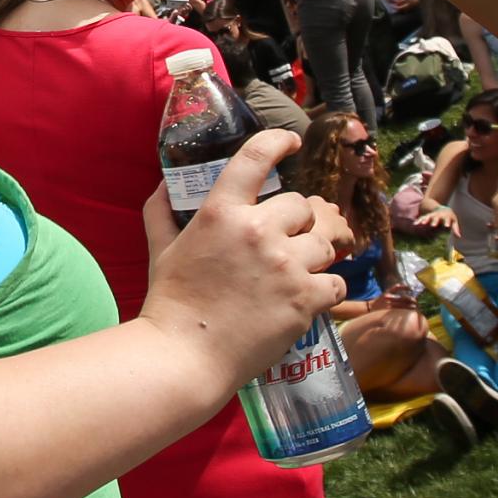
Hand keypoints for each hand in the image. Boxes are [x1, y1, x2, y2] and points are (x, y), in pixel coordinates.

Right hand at [139, 130, 352, 392]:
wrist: (186, 355)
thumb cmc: (170, 302)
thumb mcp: (161, 249)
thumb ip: (161, 212)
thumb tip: (164, 186)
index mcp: (222, 212)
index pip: (256, 157)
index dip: (279, 142)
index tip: (292, 143)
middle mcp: (257, 231)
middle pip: (301, 206)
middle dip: (295, 222)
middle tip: (283, 243)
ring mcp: (286, 265)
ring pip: (324, 242)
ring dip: (313, 255)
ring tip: (296, 272)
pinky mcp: (306, 298)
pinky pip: (336, 282)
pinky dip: (326, 289)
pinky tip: (309, 298)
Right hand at [422, 204, 462, 237]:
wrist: (443, 209)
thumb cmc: (449, 217)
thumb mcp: (454, 221)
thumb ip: (455, 228)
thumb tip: (458, 236)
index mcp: (446, 216)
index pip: (447, 219)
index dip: (447, 222)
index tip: (447, 226)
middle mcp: (438, 215)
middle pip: (436, 218)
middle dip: (434, 221)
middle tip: (433, 225)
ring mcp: (432, 215)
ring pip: (428, 217)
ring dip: (425, 220)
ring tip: (422, 224)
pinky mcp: (427, 216)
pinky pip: (422, 218)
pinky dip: (418, 220)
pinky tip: (415, 224)